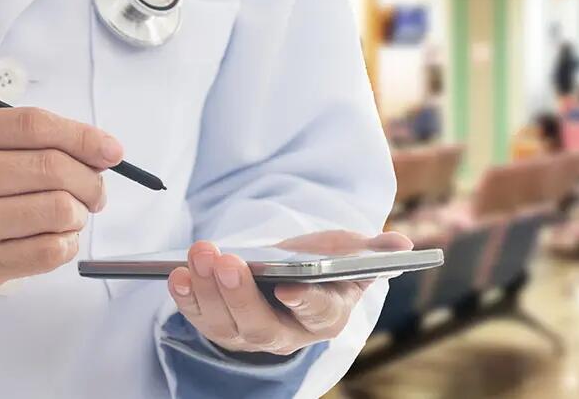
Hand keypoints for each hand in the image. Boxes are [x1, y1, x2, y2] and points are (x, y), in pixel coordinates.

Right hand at [0, 107, 122, 302]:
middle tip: (95, 191)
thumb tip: (98, 152)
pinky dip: (68, 243)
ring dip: (79, 213)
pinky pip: (49, 251)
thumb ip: (24, 140)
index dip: (83, 136)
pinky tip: (58, 239)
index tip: (112, 151)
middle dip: (90, 180)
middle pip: (52, 168)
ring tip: (70, 215)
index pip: (33, 126)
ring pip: (57, 210)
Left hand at [167, 232, 413, 355]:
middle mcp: (288, 335)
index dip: (305, 301)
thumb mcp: (350, 252)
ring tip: (200, 253)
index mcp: (328, 316)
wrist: (292, 275)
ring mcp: (251, 335)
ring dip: (208, 290)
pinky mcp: (221, 329)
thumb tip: (402, 244)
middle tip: (226, 260)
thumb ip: (374, 249)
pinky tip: (177, 274)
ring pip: (226, 324)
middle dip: (240, 294)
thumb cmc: (324, 264)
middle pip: (262, 325)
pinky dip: (186, 299)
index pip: (317, 314)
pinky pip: (200, 320)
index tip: (289, 286)